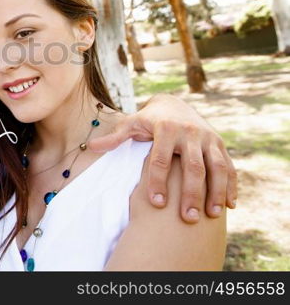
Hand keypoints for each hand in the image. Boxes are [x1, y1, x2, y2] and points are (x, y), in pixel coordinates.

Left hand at [88, 94, 236, 222]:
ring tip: (211, 215)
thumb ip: (115, 137)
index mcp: (165, 129)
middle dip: (191, 193)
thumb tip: (91, 146)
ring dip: (216, 192)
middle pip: (193, 167)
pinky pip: (229, 166)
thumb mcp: (131, 124)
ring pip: (217, 167)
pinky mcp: (220, 144)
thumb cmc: (147, 120)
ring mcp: (208, 138)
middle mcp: (190, 133)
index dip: (158, 181)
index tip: (155, 203)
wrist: (174, 104)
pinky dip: (231, 186)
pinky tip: (230, 206)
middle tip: (188, 218)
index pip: (161, 159)